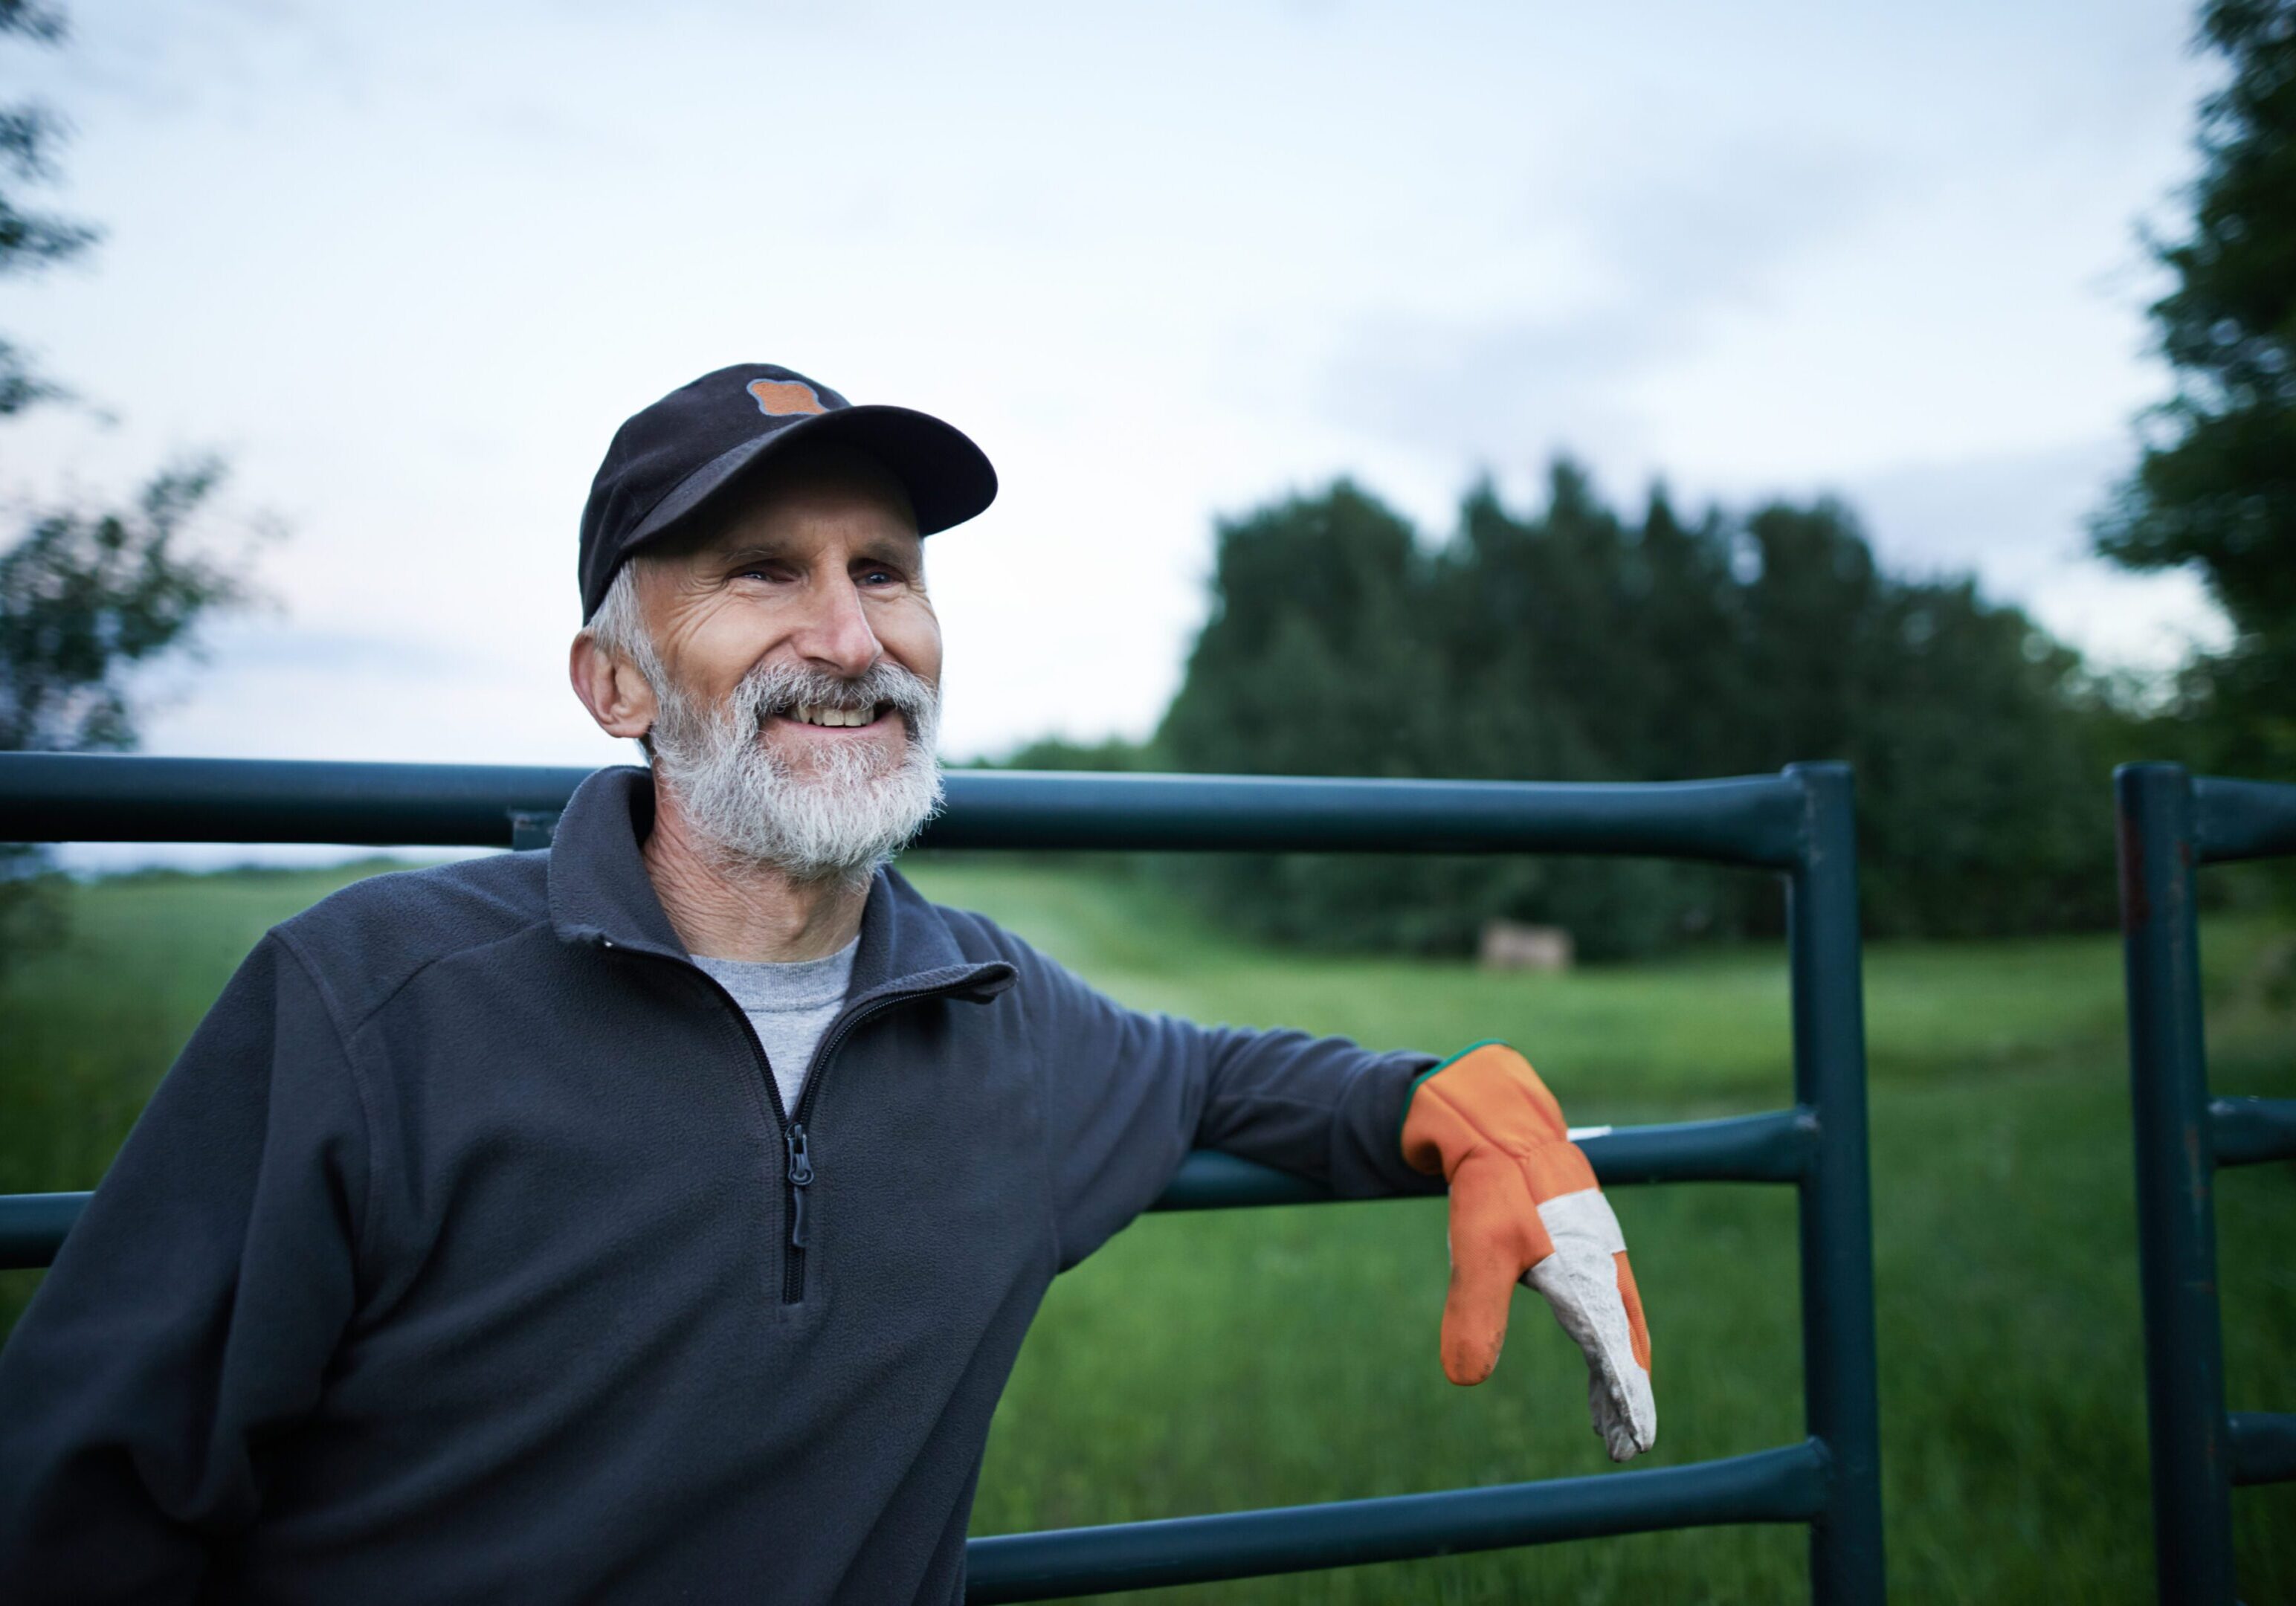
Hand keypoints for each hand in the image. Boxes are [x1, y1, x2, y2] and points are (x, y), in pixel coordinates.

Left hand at [1400, 1042, 1655, 1460]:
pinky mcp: (1584, 1238)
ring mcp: (1598, 1250)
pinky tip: (1592, 1345)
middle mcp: (1604, 1265)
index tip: (1635, 1442)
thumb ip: (1475, 1312)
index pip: (1616, 1353)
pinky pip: (1603, 1296)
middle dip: (1625, 1394)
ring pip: (1616, 1321)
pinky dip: (1603, 1333)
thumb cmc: (1491, 1183)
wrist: (1495, 1117)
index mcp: (1589, 1274)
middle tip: (1623, 1444)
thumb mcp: (1477, 1249)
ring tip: (1605, 1414)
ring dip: (1614, 1368)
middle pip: (1625, 1343)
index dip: (1627, 1400)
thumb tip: (1464, 1379)